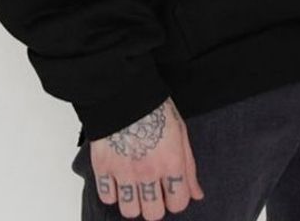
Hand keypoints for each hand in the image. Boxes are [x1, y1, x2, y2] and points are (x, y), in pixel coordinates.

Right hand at [87, 96, 204, 217]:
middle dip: (154, 205)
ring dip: (133, 202)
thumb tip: (196, 194)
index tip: (171, 192)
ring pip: (129, 211)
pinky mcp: (103, 167)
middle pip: (153, 214)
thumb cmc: (154, 107)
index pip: (178, 204)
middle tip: (151, 191)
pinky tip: (117, 179)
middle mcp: (148, 171)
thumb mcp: (180, 133)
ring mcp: (124, 171)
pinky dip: (112, 192)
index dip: (176, 200)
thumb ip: (189, 167)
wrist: (123, 90)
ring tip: (134, 187)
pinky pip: (107, 197)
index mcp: (171, 162)